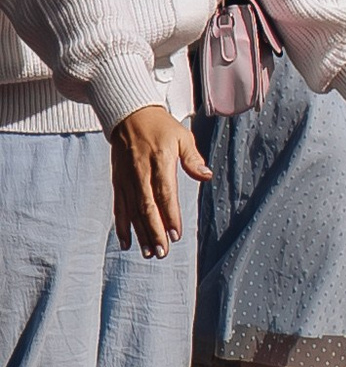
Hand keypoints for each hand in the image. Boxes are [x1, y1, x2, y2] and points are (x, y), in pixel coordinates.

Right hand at [109, 104, 210, 253]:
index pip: (165, 192)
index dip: (169, 214)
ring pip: (132, 210)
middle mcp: (140, 171)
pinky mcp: (117, 180)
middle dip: (154, 231)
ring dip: (140, 233)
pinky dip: (122, 225)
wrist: (128, 114)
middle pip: (147, 206)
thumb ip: (193, 158)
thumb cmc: (161, 127)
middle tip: (162, 252)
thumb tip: (206, 176)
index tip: (176, 234)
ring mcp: (126, 177)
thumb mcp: (182, 136)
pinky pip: (119, 206)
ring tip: (148, 253)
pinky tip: (127, 242)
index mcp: (159, 159)